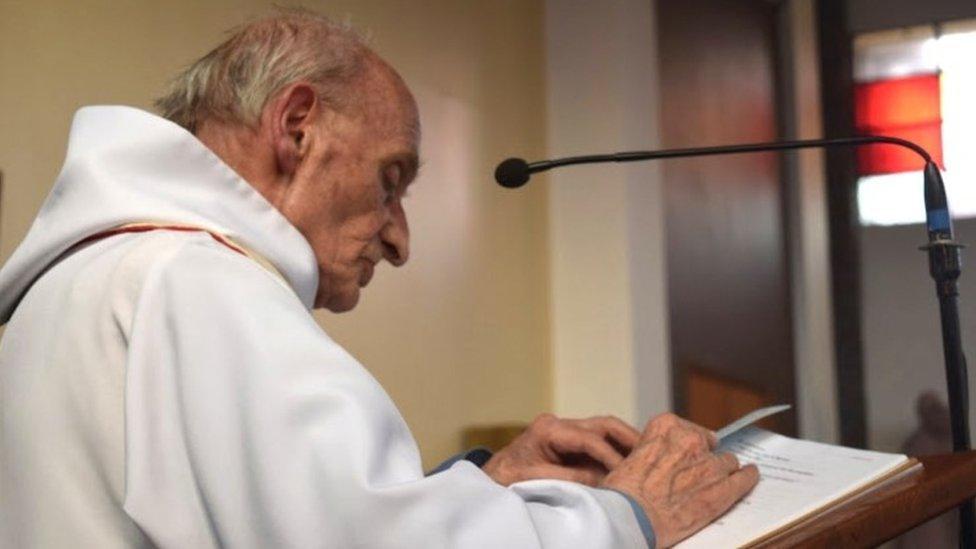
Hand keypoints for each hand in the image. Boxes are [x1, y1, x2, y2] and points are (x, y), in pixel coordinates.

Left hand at [483, 413, 639, 485]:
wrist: (490, 479)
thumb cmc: (506, 479)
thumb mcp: (536, 480)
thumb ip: (571, 478)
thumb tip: (604, 479)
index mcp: (549, 429)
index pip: (590, 439)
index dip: (611, 456)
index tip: (627, 474)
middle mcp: (559, 424)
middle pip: (603, 424)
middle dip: (628, 438)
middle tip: (651, 453)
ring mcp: (565, 431)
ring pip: (604, 430)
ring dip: (624, 444)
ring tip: (646, 458)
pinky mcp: (569, 442)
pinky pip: (598, 443)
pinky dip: (614, 451)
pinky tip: (628, 463)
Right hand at [601, 413, 758, 547]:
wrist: (629, 517)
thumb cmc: (624, 492)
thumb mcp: (630, 456)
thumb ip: (652, 450)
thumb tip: (660, 461)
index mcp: (665, 426)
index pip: (688, 428)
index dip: (688, 444)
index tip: (687, 452)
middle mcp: (690, 440)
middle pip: (709, 444)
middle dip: (704, 457)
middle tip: (695, 472)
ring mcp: (709, 464)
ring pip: (727, 461)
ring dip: (722, 470)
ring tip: (718, 480)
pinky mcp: (722, 489)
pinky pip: (744, 479)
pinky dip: (748, 478)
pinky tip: (750, 476)